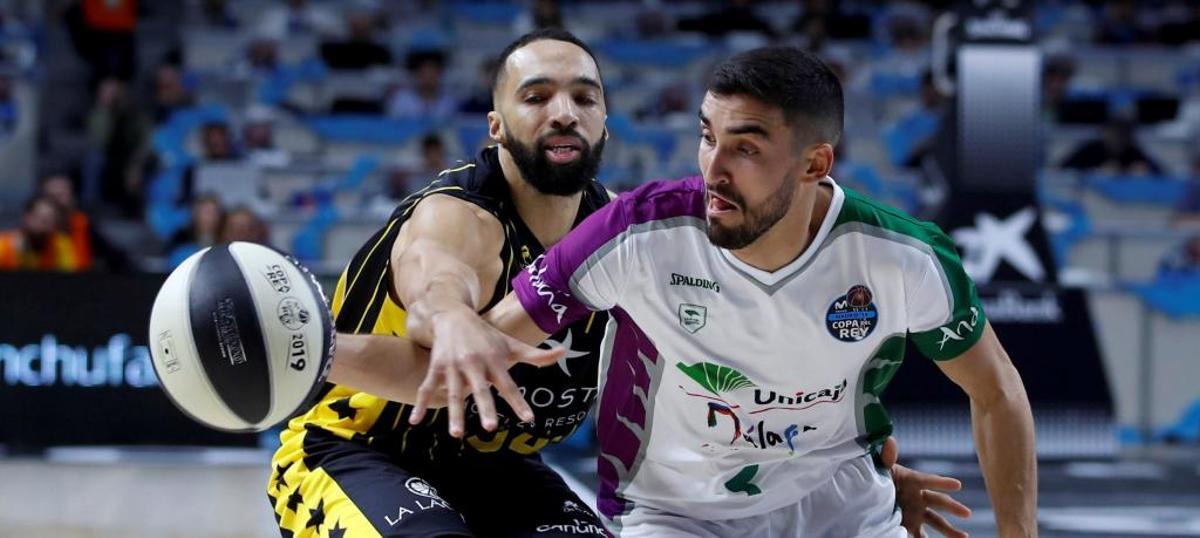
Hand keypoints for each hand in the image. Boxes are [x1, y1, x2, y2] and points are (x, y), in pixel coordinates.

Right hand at [408, 305, 563, 437]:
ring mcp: (453, 367)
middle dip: (484, 408)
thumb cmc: (486, 336)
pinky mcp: (436, 368)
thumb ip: (536, 355)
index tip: (529, 419)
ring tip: (456, 434)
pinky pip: (427, 389)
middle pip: (481, 390)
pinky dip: (420, 405)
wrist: (452, 316)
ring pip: (454, 394)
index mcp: (494, 361)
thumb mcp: (510, 344)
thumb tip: (563, 352)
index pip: (509, 385)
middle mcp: (474, 365)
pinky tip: (415, 421)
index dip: (518, 402)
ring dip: (453, 414)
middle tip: (490, 428)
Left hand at [882, 436, 971, 537]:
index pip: (928, 480)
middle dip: (953, 507)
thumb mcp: (879, 468)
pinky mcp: (910, 525)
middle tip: (967, 513)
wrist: (869, 494)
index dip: (941, 482)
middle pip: (939, 502)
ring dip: (950, 530)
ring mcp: (917, 513)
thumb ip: (885, 458)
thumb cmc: (877, 476)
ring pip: (937, 522)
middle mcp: (919, 497)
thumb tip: (889, 440)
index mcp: (912, 480)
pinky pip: (920, 536)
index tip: (957, 484)